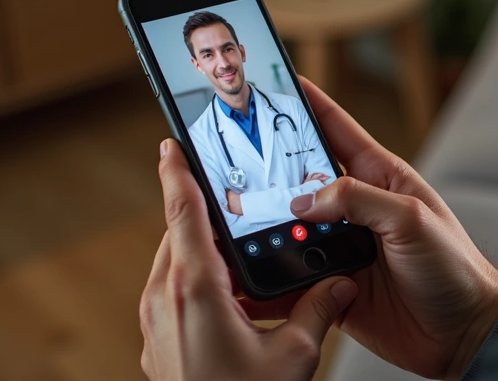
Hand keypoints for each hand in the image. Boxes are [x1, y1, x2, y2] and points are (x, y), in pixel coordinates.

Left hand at [140, 140, 358, 380]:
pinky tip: (227, 289)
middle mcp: (165, 299)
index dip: (178, 173)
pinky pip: (171, 291)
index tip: (171, 144)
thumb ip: (320, 308)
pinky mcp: (157, 342)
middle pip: (177, 234)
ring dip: (197, 245)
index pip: (183, 212)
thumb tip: (342, 283)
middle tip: (223, 188)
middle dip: (199, 208)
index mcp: (196, 287)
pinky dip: (194, 275)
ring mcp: (155, 322)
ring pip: (173, 264)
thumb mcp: (295, 354)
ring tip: (232, 237)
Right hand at [260, 78, 497, 379]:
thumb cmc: (455, 266)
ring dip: (266, 229)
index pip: (336, 129)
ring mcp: (344, 247)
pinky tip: (248, 275)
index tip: (276, 81)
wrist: (465, 331)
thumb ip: (359, 200)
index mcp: (381, 178)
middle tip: (233, 163)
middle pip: (301, 180)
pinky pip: (293, 277)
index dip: (308, 104)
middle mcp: (358, 208)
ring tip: (233, 223)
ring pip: (291, 230)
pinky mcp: (334, 285)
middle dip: (269, 172)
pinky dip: (271, 278)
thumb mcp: (412, 219)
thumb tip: (305, 199)